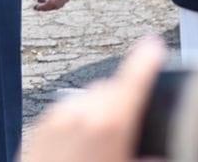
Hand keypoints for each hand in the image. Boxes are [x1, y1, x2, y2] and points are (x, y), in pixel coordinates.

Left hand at [20, 36, 165, 161]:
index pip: (134, 77)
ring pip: (85, 100)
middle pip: (110, 88)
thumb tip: (163, 157)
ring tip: (105, 145)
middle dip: (123, 99)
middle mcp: (80, 113)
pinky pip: (63, 115)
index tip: (154, 45)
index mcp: (110, 124)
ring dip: (98, 110)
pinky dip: (75, 122)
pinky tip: (79, 152)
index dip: (147, 59)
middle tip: (133, 127)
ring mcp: (53, 120)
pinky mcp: (34, 131)